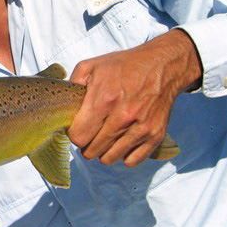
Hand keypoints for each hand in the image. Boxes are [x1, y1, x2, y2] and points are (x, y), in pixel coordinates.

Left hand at [67, 29, 201, 166]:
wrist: (163, 66)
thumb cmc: (124, 66)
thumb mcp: (92, 66)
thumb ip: (73, 84)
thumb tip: (63, 104)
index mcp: (104, 99)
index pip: (79, 137)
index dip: (74, 134)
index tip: (78, 128)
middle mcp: (123, 117)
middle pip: (92, 151)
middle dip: (87, 144)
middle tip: (90, 133)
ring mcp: (141, 128)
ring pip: (110, 158)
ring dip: (103, 152)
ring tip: (104, 139)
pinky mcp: (155, 135)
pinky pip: (132, 161)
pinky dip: (124, 155)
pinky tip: (121, 142)